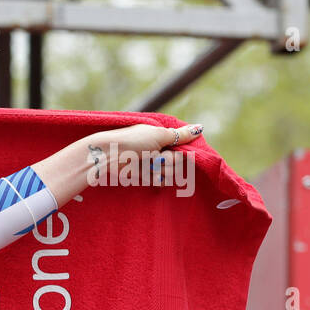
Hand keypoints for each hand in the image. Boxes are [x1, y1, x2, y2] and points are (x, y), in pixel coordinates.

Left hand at [86, 122, 202, 186]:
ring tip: (148, 165)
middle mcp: (159, 151)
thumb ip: (180, 135)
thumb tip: (200, 128)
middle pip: (179, 162)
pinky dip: (156, 179)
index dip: (182, 152)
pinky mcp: (146, 178)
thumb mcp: (158, 134)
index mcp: (162, 138)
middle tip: (156, 158)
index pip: (184, 148)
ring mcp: (153, 165)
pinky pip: (161, 182)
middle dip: (169, 161)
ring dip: (162, 170)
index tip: (174, 151)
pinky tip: (147, 175)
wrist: (109, 156)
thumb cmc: (132, 141)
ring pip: (172, 173)